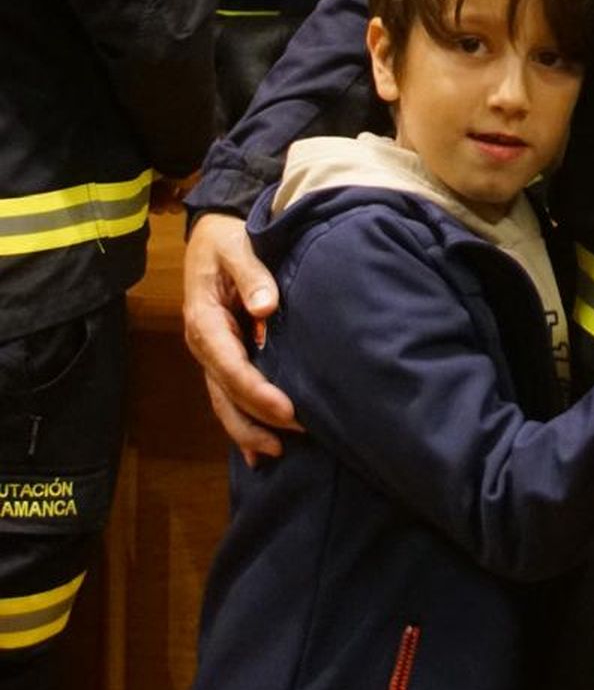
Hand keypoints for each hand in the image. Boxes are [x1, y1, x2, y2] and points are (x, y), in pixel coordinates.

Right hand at [183, 211, 298, 462]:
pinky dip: (244, 420)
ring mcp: (211, 354)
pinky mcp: (223, 356)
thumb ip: (252, 273)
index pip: (231, 366)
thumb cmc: (227, 239)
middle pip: (226, 393)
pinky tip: (261, 448)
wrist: (212, 235)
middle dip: (256, 420)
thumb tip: (265, 307)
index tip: (288, 411)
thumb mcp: (238, 246)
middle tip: (294, 437)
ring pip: (225, 401)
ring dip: (248, 429)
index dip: (257, 392)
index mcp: (204, 321)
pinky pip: (230, 394)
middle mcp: (203, 344)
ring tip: (276, 454)